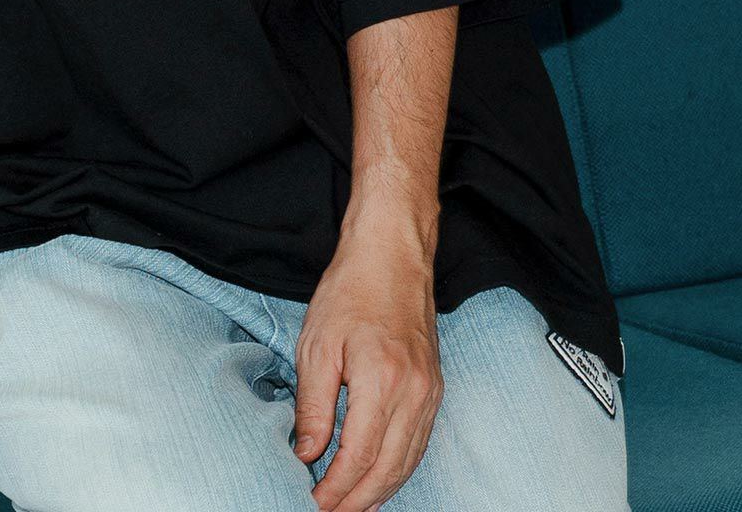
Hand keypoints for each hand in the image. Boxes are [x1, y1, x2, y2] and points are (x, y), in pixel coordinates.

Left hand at [292, 217, 442, 510]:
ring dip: (378, 492)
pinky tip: (376, 479)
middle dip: (356, 501)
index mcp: (382, 381)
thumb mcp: (316, 344)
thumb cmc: (350, 291)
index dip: (334, 489)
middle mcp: (414, 394)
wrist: (392, 255)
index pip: (357, 457)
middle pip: (387, 471)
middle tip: (327, 511)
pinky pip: (418, 445)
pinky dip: (397, 470)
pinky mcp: (435, 390)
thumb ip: (312, 405)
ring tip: (348, 505)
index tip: (311, 501)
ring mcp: (430, 394)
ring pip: (406, 464)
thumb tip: (306, 454)